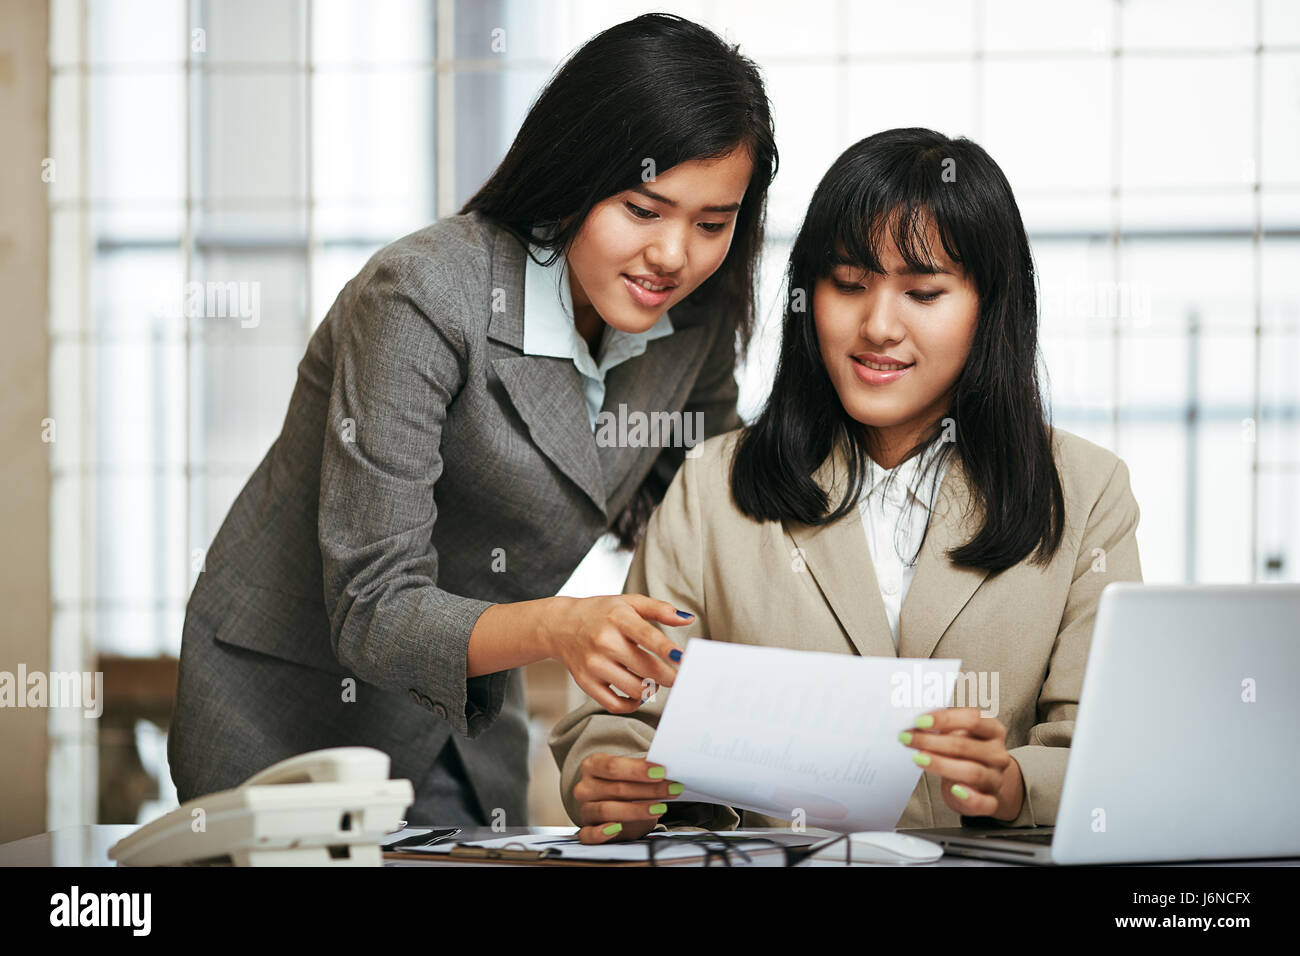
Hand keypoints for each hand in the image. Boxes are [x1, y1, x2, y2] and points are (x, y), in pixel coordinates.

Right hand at [540, 594, 689, 713]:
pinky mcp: (586, 683)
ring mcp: (594, 665)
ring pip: (634, 689)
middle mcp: (604, 642)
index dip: (667, 649)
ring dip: (653, 689)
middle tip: (679, 676)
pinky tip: (639, 694)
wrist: (560, 625)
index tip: (684, 659)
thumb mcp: (629, 602)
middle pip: (646, 668)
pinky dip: (632, 704)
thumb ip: (659, 609)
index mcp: (618, 618)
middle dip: (669, 676)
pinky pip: (615, 704)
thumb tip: (687, 619)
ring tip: (656, 681)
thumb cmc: (601, 613)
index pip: (647, 636)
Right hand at [573, 753, 680, 843]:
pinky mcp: (586, 829)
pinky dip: (601, 833)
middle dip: (649, 790)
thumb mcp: (632, 769)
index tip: (661, 772)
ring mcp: (585, 809)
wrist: (612, 798)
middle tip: (672, 789)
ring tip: (659, 808)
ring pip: (607, 810)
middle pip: (617, 789)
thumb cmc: (623, 781)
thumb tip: (666, 765)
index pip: (613, 766)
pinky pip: (589, 834)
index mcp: (592, 765)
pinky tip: (617, 828)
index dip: (638, 770)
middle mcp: (585, 787)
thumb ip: (643, 767)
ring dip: (637, 810)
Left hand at [899, 708, 1025, 821]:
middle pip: (965, 745)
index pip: (973, 719)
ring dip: (941, 764)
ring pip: (972, 771)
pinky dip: (970, 797)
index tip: (920, 720)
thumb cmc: (967, 755)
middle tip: (908, 738)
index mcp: (993, 731)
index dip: (945, 719)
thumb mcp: (961, 736)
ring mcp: (995, 778)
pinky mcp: (991, 801)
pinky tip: (954, 789)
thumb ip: (945, 728)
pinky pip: (984, 802)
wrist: (984, 784)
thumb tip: (917, 723)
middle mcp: (997, 754)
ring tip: (919, 758)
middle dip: (931, 741)